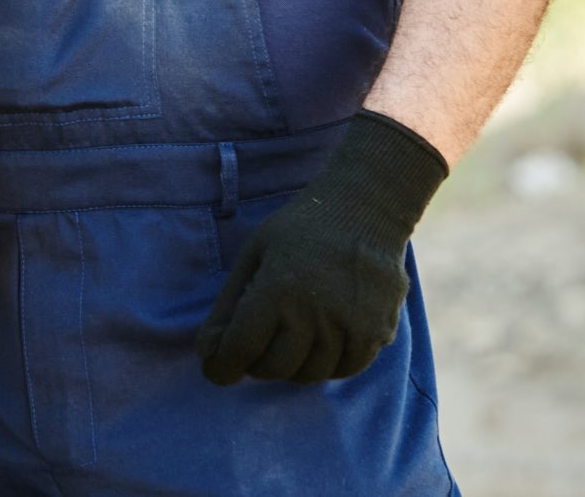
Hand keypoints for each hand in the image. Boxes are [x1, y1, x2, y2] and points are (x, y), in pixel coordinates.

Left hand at [195, 112, 449, 385]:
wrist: (366, 209)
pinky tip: (318, 344)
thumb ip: (229, 304)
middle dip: (255, 364)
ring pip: (310, 374)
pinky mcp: (378, 332)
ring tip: (287, 341)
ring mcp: (350, 326)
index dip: (222, 366)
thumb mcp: (254, 254)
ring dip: (291, 366)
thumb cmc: (302, 228)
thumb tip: (206, 351)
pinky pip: (346, 370)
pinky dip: (326, 366)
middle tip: (255, 348)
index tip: (216, 369)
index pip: (241, 349)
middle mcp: (314, 313)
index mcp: (277, 290)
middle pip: (275, 368)